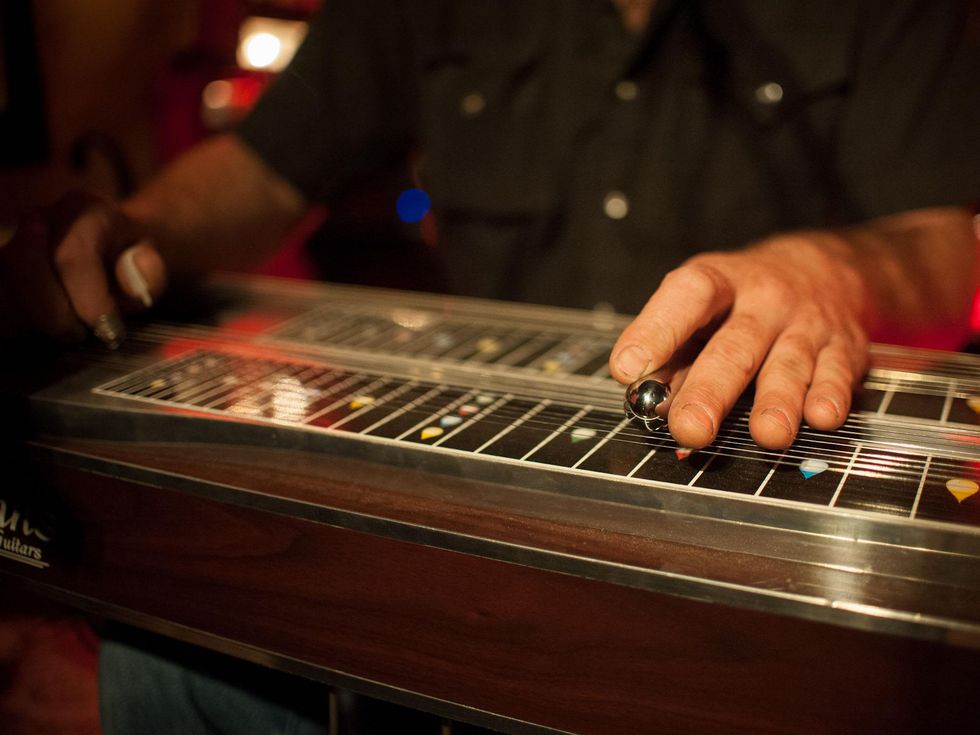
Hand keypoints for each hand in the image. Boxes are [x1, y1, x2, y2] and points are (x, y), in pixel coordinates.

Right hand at [0, 191, 166, 345]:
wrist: (113, 253)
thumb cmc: (130, 264)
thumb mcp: (152, 269)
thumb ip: (150, 274)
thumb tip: (132, 279)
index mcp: (83, 210)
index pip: (72, 256)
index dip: (89, 301)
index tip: (108, 331)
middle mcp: (41, 218)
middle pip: (25, 264)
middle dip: (53, 312)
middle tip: (79, 335)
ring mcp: (13, 239)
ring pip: (3, 282)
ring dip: (30, 318)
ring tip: (64, 331)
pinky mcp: (1, 266)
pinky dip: (13, 320)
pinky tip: (37, 331)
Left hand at [609, 236, 870, 449]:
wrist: (826, 269)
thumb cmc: (742, 300)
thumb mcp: (702, 306)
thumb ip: (673, 352)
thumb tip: (645, 399)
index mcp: (719, 281)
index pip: (687, 296)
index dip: (657, 330)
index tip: (627, 368)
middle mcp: (764, 300)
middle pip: (734, 347)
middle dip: (710, 391)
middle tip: (689, 428)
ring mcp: (807, 324)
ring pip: (790, 365)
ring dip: (777, 402)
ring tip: (766, 435)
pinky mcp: (844, 349)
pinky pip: (838, 374)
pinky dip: (831, 397)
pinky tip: (820, 418)